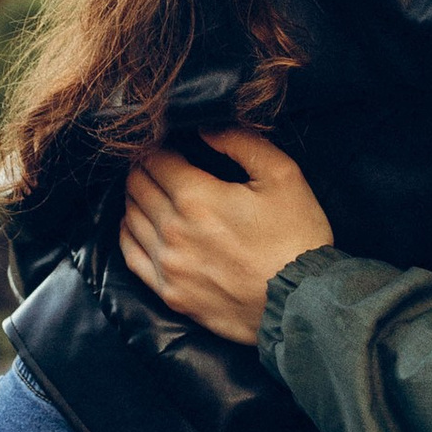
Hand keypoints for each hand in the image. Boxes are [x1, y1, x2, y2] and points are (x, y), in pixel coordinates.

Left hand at [118, 130, 334, 345]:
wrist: (301, 304)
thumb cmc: (296, 237)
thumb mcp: (281, 175)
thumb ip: (239, 142)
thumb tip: (204, 127)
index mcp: (196, 198)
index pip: (154, 158)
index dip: (160, 144)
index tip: (171, 143)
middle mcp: (172, 231)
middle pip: (136, 185)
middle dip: (145, 166)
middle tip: (161, 162)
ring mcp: (168, 266)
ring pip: (130, 217)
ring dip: (136, 197)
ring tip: (153, 189)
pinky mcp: (170, 294)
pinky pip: (131, 255)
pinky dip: (130, 232)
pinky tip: (139, 224)